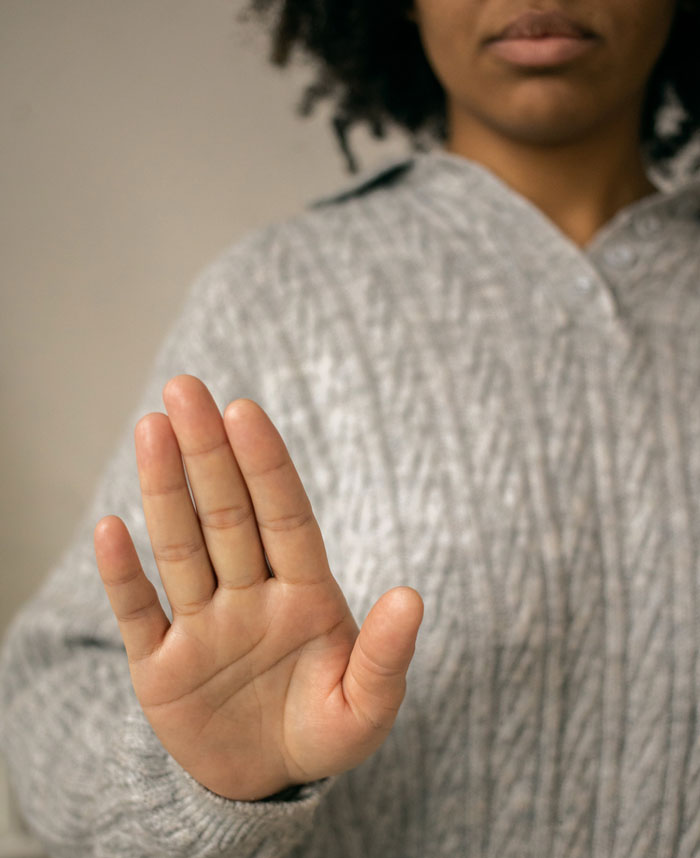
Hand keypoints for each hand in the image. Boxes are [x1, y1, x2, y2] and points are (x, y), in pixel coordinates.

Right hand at [94, 375, 422, 800]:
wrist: (266, 780)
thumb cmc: (323, 731)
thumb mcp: (366, 707)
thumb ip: (386, 656)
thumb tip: (411, 597)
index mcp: (304, 596)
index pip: (284, 518)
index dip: (266, 466)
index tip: (245, 411)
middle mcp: (249, 596)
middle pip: (226, 515)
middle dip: (208, 454)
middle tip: (185, 389)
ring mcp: (202, 626)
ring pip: (181, 548)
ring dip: (165, 492)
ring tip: (153, 429)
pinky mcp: (160, 666)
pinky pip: (139, 613)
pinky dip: (123, 576)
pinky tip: (112, 529)